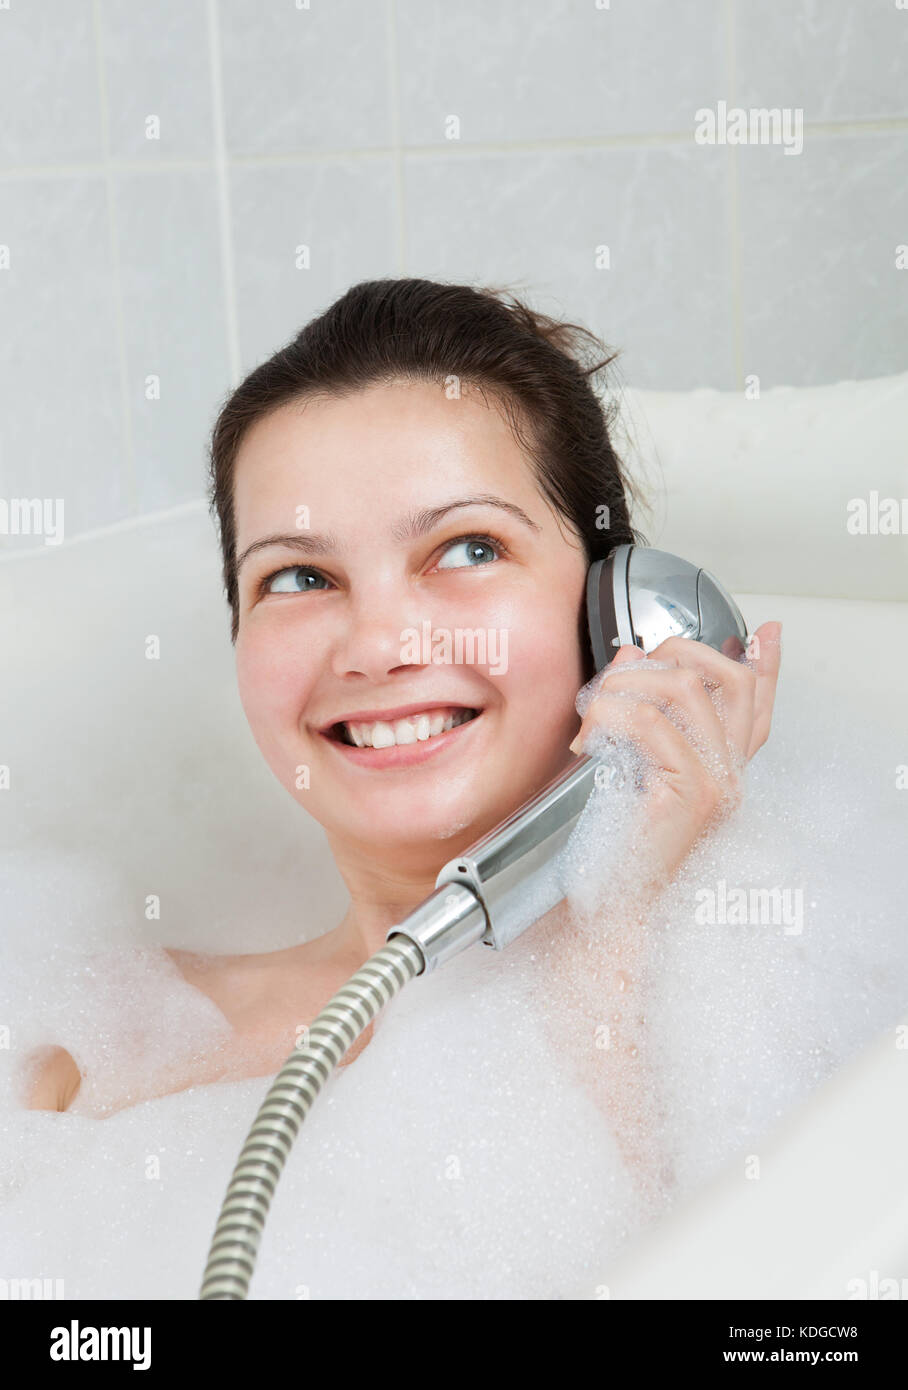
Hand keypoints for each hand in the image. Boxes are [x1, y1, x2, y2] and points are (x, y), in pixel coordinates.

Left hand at [568, 621, 782, 897]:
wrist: (610, 911)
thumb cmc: (614, 853)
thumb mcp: (626, 767)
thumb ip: (638, 711)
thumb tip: (633, 654)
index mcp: (723, 771)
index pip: (757, 707)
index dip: (765, 666)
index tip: (766, 633)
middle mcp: (731, 777)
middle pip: (727, 680)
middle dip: (670, 655)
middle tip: (620, 676)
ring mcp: (718, 785)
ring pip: (685, 688)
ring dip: (626, 684)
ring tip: (594, 712)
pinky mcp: (691, 795)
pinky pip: (650, 722)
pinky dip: (610, 715)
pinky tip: (590, 737)